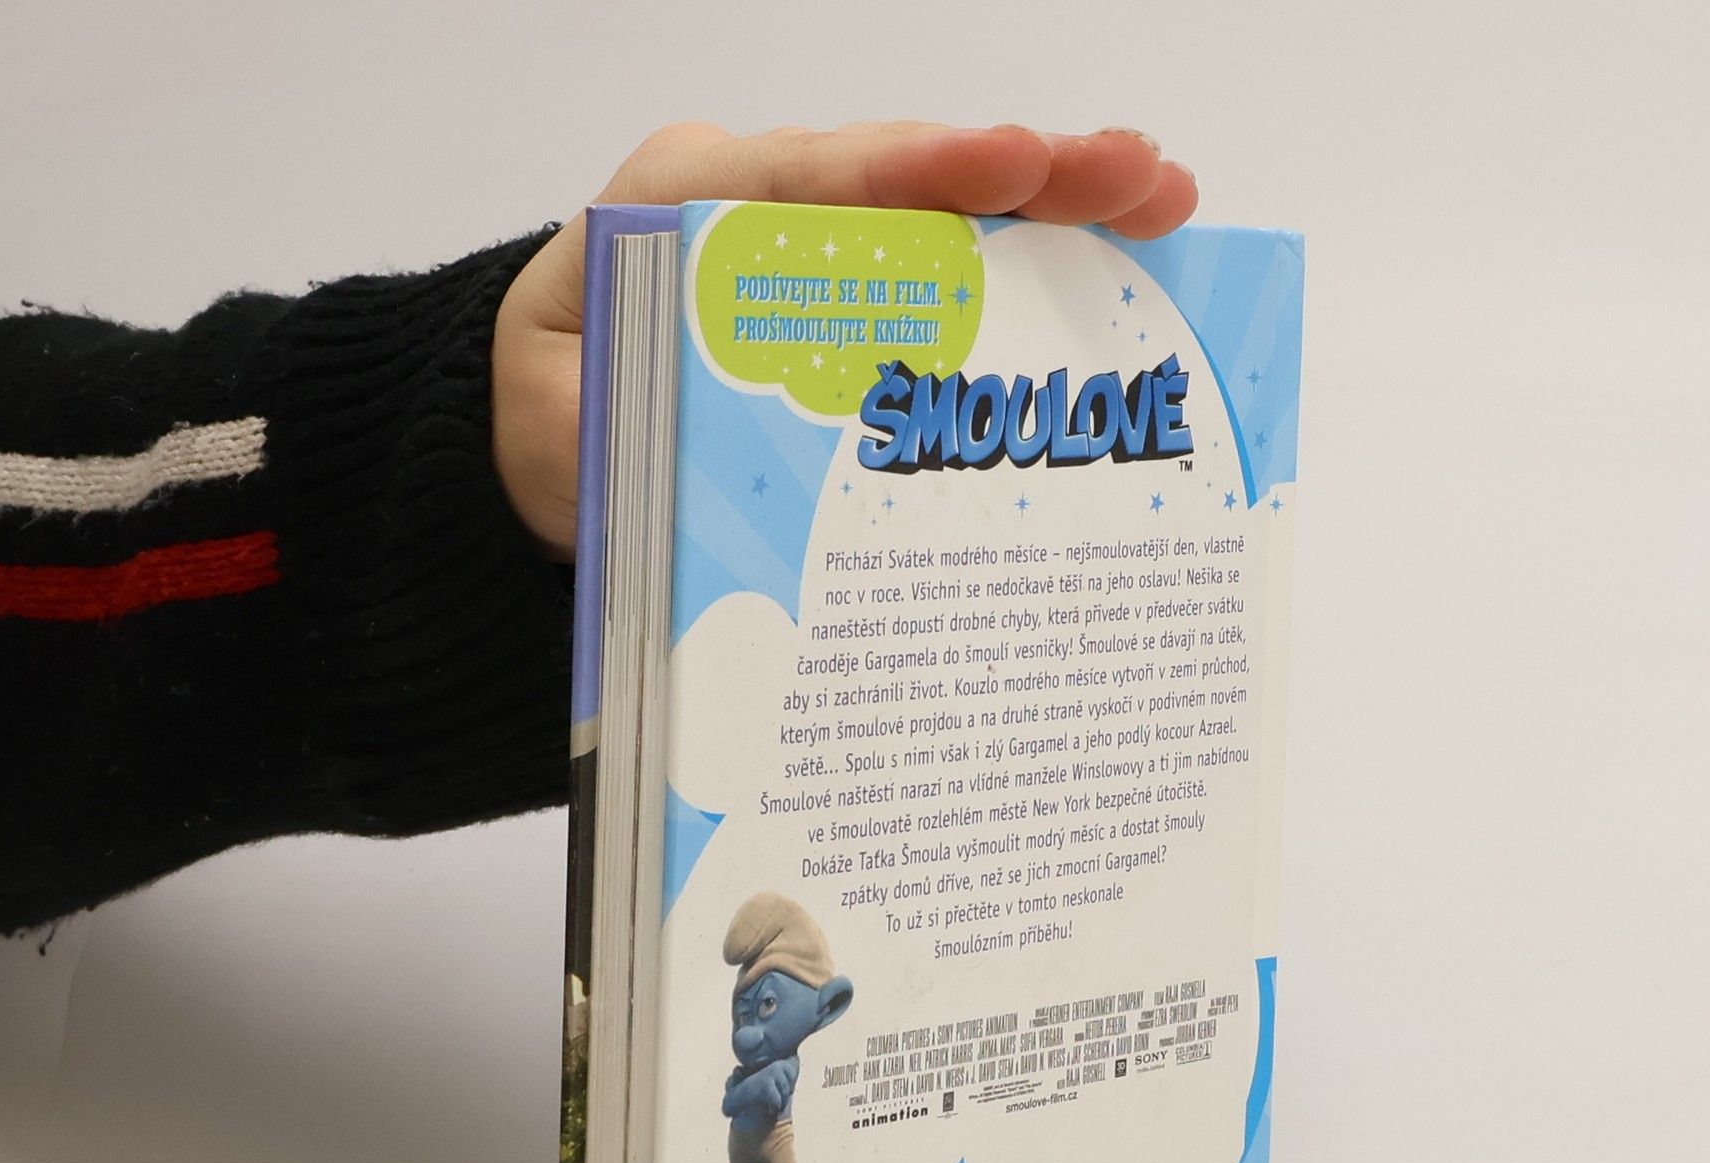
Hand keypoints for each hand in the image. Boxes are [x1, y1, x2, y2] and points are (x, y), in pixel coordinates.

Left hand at [492, 122, 1197, 556]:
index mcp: (681, 211)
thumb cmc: (559, 427)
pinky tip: (1114, 264)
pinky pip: (949, 272)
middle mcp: (761, 208)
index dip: (918, 170)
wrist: (550, 449)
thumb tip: (711, 407)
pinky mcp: (853, 299)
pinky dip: (1031, 270)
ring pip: (944, 217)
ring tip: (1160, 200)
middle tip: (1140, 176)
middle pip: (905, 177)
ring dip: (1056, 209)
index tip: (1012, 165)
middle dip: (1029, 171)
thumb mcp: (559, 418)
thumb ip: (623, 402)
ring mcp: (818, 248)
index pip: (811, 177)